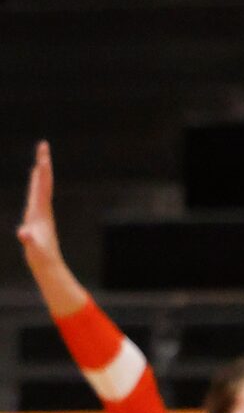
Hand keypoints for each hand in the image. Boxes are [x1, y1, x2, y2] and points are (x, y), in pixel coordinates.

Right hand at [16, 140, 62, 274]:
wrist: (49, 266)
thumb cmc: (40, 257)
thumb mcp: (33, 248)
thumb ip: (29, 240)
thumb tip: (24, 235)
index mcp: (41, 211)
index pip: (42, 186)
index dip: (42, 170)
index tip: (43, 155)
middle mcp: (43, 209)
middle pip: (43, 182)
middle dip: (43, 163)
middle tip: (44, 146)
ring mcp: (41, 213)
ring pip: (41, 188)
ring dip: (41, 173)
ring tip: (41, 160)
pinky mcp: (38, 218)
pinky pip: (37, 196)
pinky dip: (36, 186)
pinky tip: (36, 182)